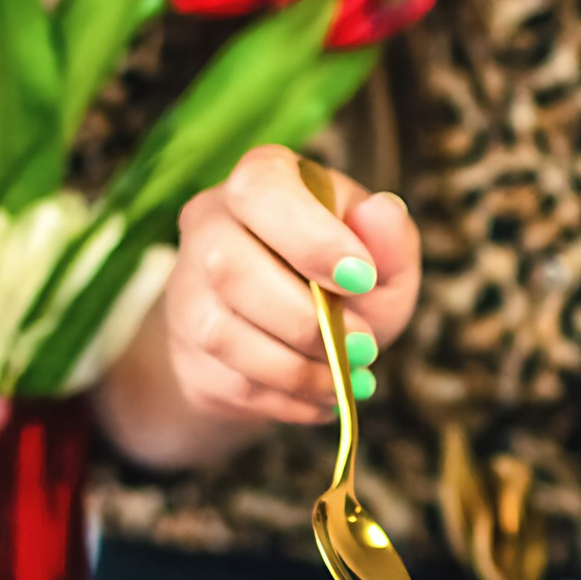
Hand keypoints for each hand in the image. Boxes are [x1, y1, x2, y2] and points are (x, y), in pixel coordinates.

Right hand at [165, 145, 419, 426]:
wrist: (296, 339)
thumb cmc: (344, 284)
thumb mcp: (384, 262)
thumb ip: (391, 241)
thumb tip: (381, 213)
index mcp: (262, 180)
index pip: (262, 192)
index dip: (311, 238)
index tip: (362, 279)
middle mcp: (210, 224)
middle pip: (229, 266)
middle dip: (305, 319)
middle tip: (363, 347)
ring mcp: (189, 290)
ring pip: (222, 333)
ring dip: (297, 369)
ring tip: (347, 379)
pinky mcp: (189, 351)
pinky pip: (229, 381)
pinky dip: (287, 400)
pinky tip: (321, 397)